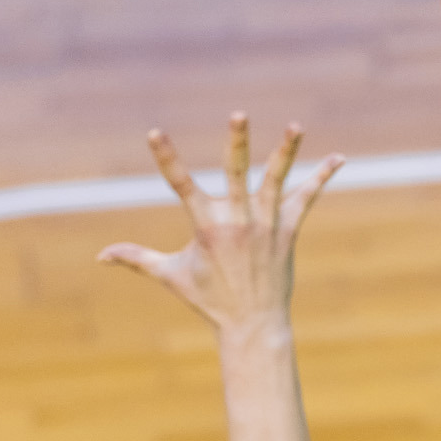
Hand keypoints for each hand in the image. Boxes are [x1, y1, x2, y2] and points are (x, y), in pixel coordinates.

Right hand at [99, 113, 342, 330]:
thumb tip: (100, 256)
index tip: (154, 132)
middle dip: (237, 143)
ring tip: (296, 126)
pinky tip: (339, 159)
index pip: (180, 185)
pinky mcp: (288, 231)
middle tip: (238, 115)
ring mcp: (266, 224)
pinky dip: (322, 178)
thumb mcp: (171, 276)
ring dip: (286, 152)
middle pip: (236, 173)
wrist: (252, 325)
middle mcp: (238, 221)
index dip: (166, 158)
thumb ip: (137, 259)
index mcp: (207, 227)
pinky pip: (307, 199)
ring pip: (277, 180)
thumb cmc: (209, 300)